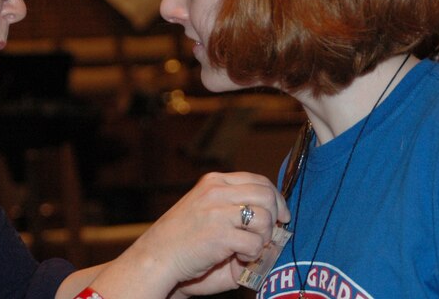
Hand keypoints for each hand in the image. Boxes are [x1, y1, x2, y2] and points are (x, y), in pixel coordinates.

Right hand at [84, 171, 286, 298]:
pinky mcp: (220, 234)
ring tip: (248, 248)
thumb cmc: (183, 241)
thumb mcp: (208, 211)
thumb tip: (274, 221)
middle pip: (267, 196)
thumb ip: (236, 209)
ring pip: (264, 218)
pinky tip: (237, 258)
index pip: (258, 180)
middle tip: (270, 235)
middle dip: (276, 218)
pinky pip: (256, 243)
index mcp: (214, 182)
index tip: (281, 215)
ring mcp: (218, 211)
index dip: (276, 198)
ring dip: (263, 238)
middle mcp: (217, 191)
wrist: (156, 258)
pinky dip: (252, 255)